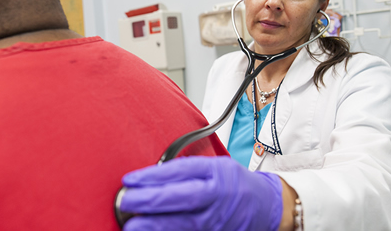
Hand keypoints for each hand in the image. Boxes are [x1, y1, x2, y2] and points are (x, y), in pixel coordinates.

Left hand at [120, 156, 282, 230]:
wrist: (265, 207)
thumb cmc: (234, 183)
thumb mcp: (215, 166)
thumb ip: (187, 168)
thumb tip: (152, 173)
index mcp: (215, 172)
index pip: (181, 171)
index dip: (153, 175)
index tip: (130, 179)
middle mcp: (216, 196)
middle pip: (181, 198)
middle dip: (150, 200)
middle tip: (125, 200)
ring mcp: (216, 220)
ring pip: (183, 224)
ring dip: (155, 225)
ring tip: (132, 225)